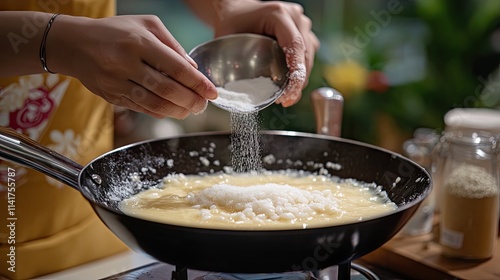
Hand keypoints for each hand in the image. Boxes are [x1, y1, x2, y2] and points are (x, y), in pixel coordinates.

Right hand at [48, 15, 216, 118]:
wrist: (74, 44)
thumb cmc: (116, 31)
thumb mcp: (146, 25)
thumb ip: (172, 45)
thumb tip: (193, 69)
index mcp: (139, 42)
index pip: (176, 67)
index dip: (198, 83)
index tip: (212, 92)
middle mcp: (126, 63)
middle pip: (167, 89)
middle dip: (191, 100)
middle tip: (204, 105)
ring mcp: (116, 82)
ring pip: (154, 104)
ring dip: (177, 111)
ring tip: (191, 111)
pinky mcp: (110, 96)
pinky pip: (141, 108)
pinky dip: (160, 112)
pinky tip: (171, 111)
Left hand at [210, 1, 319, 106]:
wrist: (238, 12)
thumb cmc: (232, 23)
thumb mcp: (227, 38)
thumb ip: (231, 60)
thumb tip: (229, 92)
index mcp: (278, 14)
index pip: (295, 45)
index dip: (297, 72)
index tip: (289, 94)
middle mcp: (295, 17)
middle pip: (305, 54)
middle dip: (298, 82)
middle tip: (286, 101)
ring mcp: (302, 24)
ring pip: (309, 56)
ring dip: (300, 78)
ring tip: (286, 96)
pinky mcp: (304, 33)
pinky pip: (307, 55)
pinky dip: (300, 72)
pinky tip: (289, 86)